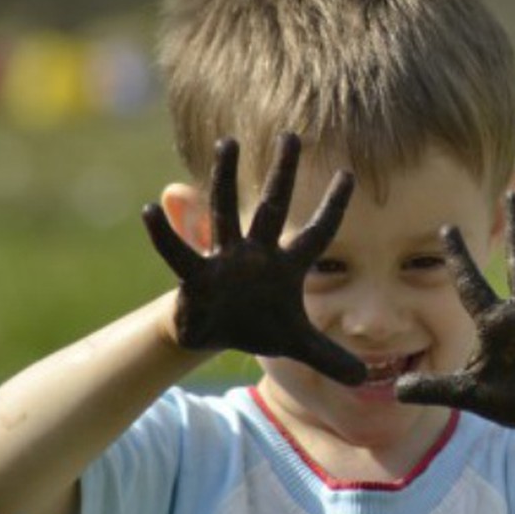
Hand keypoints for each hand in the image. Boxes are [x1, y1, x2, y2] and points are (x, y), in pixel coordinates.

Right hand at [142, 133, 366, 384]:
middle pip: (273, 208)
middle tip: (293, 136)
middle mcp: (258, 254)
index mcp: (287, 267)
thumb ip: (329, 356)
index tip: (349, 174)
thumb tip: (363, 377)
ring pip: (226, 213)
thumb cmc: (259, 325)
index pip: (318, 233)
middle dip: (282, 175)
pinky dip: (165, 235)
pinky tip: (151, 209)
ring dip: (226, 180)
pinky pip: (179, 253)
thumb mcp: (297, 344)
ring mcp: (226, 260)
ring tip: (229, 144)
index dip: (332, 207)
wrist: (215, 334)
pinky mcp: (197, 277)